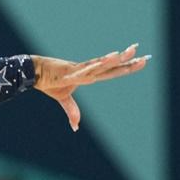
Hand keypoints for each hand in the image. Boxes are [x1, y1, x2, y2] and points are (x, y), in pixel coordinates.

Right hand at [33, 43, 149, 131]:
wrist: (34, 73)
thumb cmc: (49, 82)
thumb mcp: (62, 98)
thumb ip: (72, 111)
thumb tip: (75, 127)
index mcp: (89, 75)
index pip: (112, 72)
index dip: (126, 67)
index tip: (140, 60)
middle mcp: (88, 71)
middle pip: (112, 67)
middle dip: (128, 61)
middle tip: (145, 56)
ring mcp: (81, 70)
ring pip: (102, 65)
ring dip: (115, 60)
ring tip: (129, 52)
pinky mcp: (72, 72)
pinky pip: (88, 69)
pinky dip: (99, 64)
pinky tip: (109, 59)